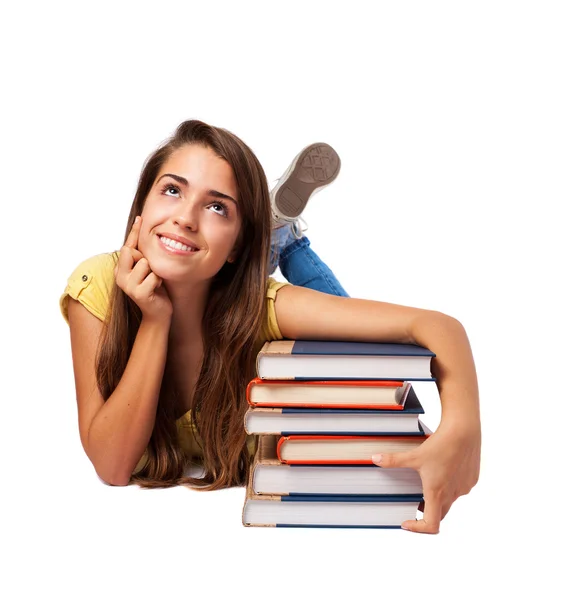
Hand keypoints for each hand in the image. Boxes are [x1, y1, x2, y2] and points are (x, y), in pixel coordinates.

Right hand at [114, 216, 172, 322]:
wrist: (158, 313)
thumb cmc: (154, 288)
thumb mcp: (147, 269)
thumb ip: (142, 254)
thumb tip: (142, 229)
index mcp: (120, 269)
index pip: (127, 246)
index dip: (134, 232)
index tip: (140, 218)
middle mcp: (120, 276)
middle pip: (133, 251)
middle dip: (146, 259)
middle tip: (150, 273)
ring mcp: (128, 286)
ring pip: (145, 263)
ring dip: (155, 271)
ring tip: (154, 282)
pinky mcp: (139, 294)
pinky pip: (154, 276)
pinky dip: (159, 281)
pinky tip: (157, 289)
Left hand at [372, 416, 480, 533]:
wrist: (464, 430)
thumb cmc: (440, 445)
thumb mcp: (414, 455)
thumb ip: (394, 460)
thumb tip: (374, 458)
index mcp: (437, 493)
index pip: (432, 526)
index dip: (418, 528)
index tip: (407, 521)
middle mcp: (453, 494)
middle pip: (439, 514)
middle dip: (425, 510)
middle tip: (413, 499)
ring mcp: (464, 488)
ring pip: (450, 500)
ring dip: (438, 496)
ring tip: (428, 480)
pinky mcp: (471, 479)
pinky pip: (459, 488)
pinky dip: (450, 485)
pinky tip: (444, 469)